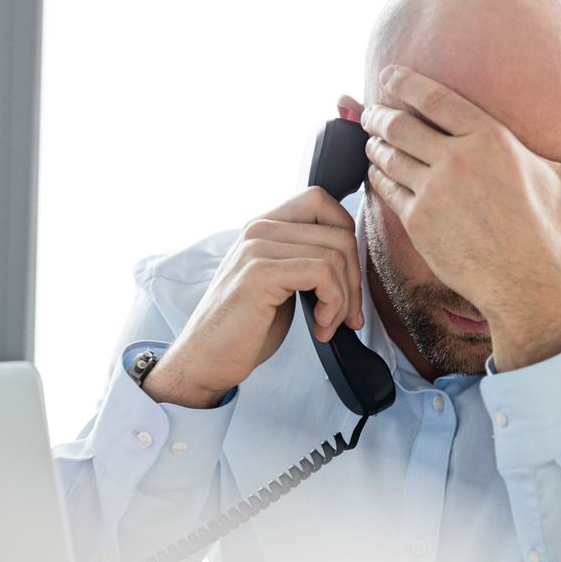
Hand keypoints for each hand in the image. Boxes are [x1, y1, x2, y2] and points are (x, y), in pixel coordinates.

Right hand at [142, 187, 363, 406]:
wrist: (206, 360)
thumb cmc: (244, 329)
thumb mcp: (280, 284)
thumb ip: (305, 260)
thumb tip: (353, 258)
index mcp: (264, 226)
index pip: (320, 201)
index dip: (346, 235)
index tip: (348, 278)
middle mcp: (259, 228)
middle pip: (338, 232)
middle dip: (354, 279)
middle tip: (347, 315)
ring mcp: (257, 247)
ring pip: (336, 255)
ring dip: (344, 299)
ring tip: (327, 325)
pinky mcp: (261, 272)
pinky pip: (323, 274)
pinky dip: (333, 304)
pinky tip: (320, 327)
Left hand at [361, 65, 560, 369]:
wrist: (529, 285)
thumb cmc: (554, 235)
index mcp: (491, 138)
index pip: (434, 97)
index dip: (404, 82)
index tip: (388, 76)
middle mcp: (457, 159)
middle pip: (400, 124)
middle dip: (378, 114)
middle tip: (371, 112)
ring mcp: (434, 191)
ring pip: (388, 157)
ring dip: (373, 146)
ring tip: (370, 141)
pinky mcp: (419, 222)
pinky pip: (387, 191)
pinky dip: (377, 178)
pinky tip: (376, 175)